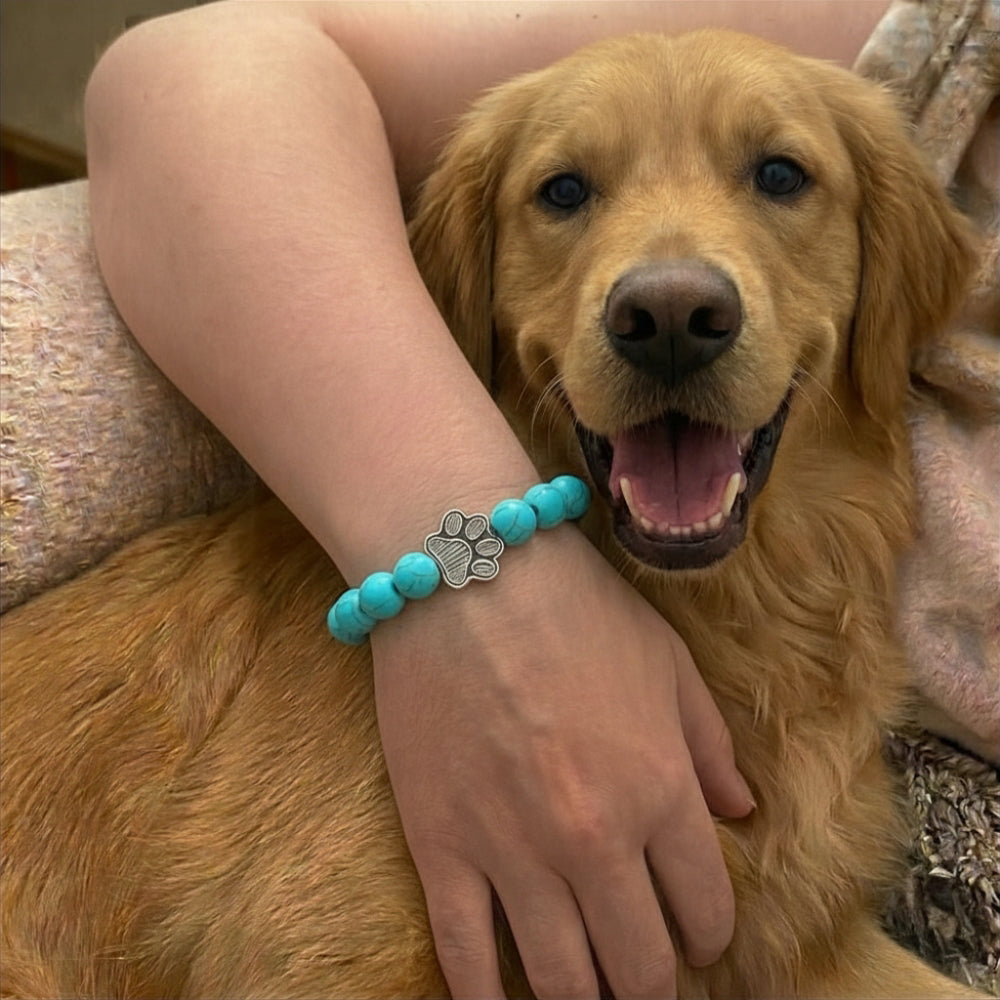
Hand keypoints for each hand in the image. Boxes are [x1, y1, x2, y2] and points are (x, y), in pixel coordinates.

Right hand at [372, 526, 753, 998]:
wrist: (465, 573)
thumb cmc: (574, 607)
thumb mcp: (666, 662)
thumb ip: (709, 745)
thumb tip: (743, 813)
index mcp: (660, 791)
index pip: (705, 909)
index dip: (709, 938)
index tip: (698, 941)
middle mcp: (596, 839)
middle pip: (639, 965)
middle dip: (652, 986)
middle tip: (646, 982)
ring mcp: (513, 851)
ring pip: (561, 980)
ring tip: (591, 995)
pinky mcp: (441, 847)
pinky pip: (466, 957)